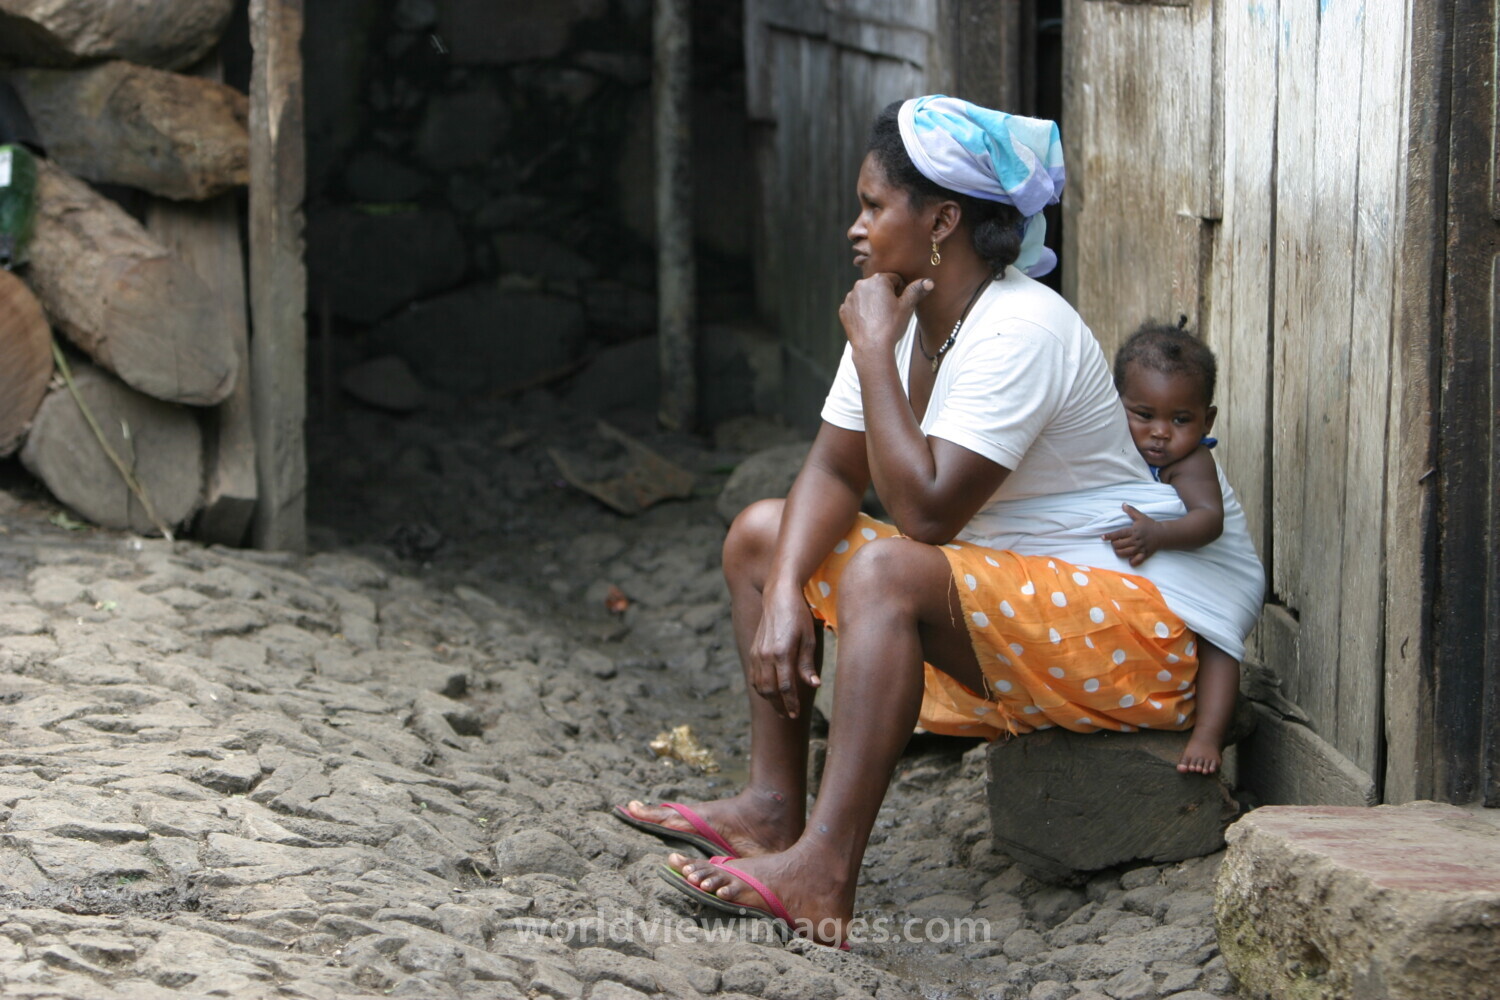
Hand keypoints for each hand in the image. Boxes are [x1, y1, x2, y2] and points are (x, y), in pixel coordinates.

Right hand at [749, 582, 819, 717]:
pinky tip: (770, 691)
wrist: (779, 596)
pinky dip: (761, 687)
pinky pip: (754, 675)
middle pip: (770, 690)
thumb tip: (814, 685)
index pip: (786, 686)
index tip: (796, 714)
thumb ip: (808, 664)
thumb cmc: (799, 616)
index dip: (791, 703)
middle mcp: (766, 655)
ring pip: (759, 685)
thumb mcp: (809, 638)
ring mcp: (757, 653)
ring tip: (780, 707)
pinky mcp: (753, 650)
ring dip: (769, 699)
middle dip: (779, 706)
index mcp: (782, 653)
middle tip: (789, 715)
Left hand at [838, 273, 932, 355]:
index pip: (894, 279)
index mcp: (878, 280)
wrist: (872, 348)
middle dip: (885, 295)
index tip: (901, 303)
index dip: (900, 291)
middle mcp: (861, 284)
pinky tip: (869, 322)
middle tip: (891, 312)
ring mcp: (850, 297)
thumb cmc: (890, 326)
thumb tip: (929, 282)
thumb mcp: (907, 307)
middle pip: (878, 286)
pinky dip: (862, 312)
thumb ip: (916, 291)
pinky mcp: (844, 310)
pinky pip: (856, 306)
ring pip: (866, 295)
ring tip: (880, 318)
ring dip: (873, 302)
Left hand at [1102, 503, 1160, 566]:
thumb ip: (1131, 511)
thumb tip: (1123, 504)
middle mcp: (1136, 540)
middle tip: (1114, 542)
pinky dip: (1131, 561)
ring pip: (1125, 553)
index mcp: (1134, 531)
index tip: (1103, 537)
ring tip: (1118, 549)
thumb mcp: (1141, 517)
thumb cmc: (1150, 525)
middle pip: (1119, 545)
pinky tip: (1129, 558)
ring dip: (1119, 552)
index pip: (1119, 533)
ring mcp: (1140, 548)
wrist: (1163, 534)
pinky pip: (1136, 561)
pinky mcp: (1145, 554)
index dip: (1110, 536)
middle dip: (1114, 544)